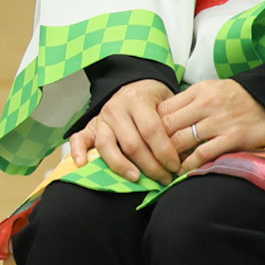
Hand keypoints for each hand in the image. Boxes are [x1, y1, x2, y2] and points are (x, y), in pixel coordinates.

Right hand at [63, 78, 183, 182]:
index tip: (175, 167)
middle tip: (164, 178)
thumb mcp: (168, 106)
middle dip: (150, 165)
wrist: (136, 86)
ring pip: (107, 145)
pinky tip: (81, 164)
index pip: (151, 130)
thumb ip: (174, 127)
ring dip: (122, 165)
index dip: (165, 152)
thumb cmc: (155, 101)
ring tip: (137, 178)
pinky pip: (79, 138)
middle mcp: (116, 108)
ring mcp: (101, 118)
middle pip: (131, 143)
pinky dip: (77, 151)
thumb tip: (187, 156)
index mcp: (137, 100)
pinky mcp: (90, 126)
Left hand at [155, 79, 264, 170]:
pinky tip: (182, 171)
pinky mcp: (233, 138)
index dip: (150, 126)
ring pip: (182, 141)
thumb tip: (158, 117)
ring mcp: (220, 122)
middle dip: (154, 144)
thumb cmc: (235, 98)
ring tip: (163, 165)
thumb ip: (186, 102)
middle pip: (167, 126)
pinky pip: (203, 154)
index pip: (163, 110)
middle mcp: (207, 105)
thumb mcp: (209, 90)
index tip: (145, 139)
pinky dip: (189, 165)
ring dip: (169, 156)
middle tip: (148, 157)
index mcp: (198, 92)